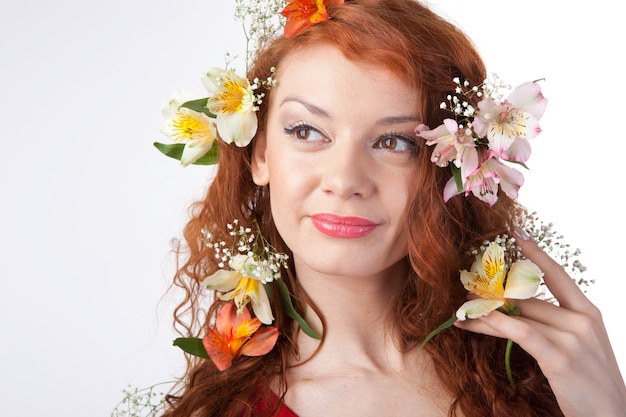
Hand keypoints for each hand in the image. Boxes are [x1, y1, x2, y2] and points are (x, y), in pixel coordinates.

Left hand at [455, 230, 625, 416]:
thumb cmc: (590, 384)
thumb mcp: (577, 347)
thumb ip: (554, 326)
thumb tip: (517, 311)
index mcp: (588, 313)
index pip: (558, 275)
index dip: (536, 253)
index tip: (516, 233)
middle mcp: (582, 320)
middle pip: (528, 299)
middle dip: (494, 296)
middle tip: (466, 293)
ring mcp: (572, 338)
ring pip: (518, 315)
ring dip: (485, 313)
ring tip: (461, 311)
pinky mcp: (560, 358)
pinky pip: (520, 333)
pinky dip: (494, 324)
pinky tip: (474, 323)